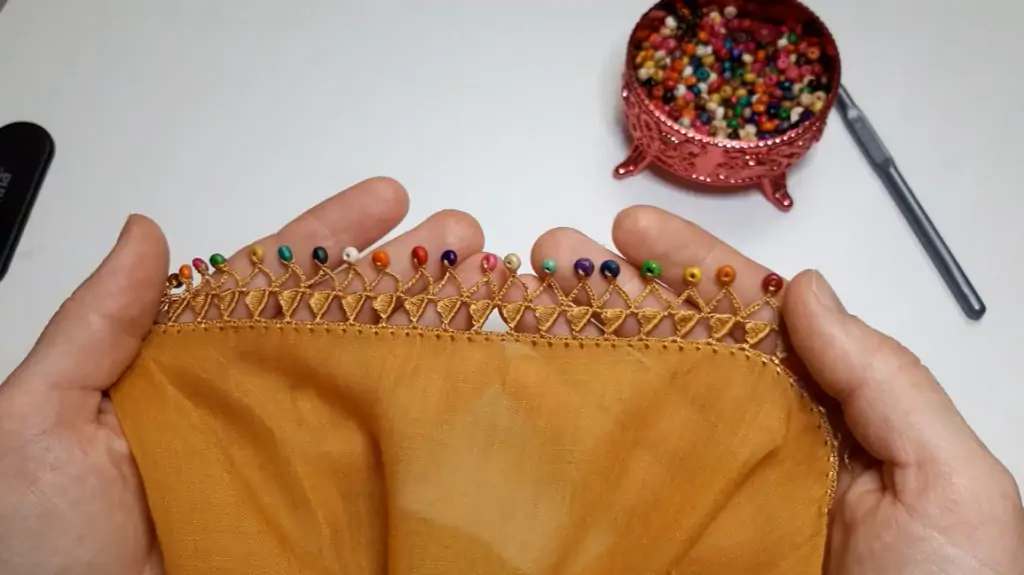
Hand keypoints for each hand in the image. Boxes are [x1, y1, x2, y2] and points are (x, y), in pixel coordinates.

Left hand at [0, 177, 489, 574]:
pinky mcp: (318, 515)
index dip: (332, 232)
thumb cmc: (36, 545)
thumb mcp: (44, 419)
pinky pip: (381, 460)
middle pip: (342, 317)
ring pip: (373, 377)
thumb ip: (97, 326)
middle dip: (407, 269)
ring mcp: (293, 456)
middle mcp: (254, 402)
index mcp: (191, 365)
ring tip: (488, 286)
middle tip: (463, 236)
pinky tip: (470, 380)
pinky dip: (431, 419)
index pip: (273, 280)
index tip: (387, 198)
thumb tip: (145, 234)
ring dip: (432, 326)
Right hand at [527, 206, 1023, 573]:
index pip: (747, 319)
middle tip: (552, 248)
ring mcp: (702, 497)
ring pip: (629, 402)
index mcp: (819, 418)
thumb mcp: (946, 483)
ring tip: (521, 294)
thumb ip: (885, 380)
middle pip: (672, 347)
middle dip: (610, 291)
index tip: (634, 230)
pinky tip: (531, 390)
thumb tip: (807, 292)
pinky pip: (607, 484)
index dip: (691, 266)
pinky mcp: (662, 545)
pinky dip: (562, 433)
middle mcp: (752, 448)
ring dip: (575, 342)